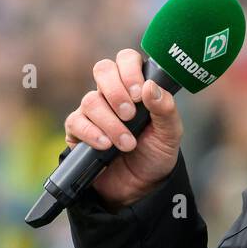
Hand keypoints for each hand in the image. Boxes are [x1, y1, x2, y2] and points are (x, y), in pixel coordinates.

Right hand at [64, 49, 182, 208]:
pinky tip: (106, 145)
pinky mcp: (79, 131)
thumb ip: (165, 109)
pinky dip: (92, 133)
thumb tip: (150, 87)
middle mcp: (112, 94)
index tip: (139, 93)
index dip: (130, 70)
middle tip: (131, 114)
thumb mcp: (170, 133)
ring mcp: (94, 111)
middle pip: (102, 70)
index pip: (126, 59)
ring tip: (127, 144)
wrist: (140, 187)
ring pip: (91, 100)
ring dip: (111, 123)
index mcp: (136, 86)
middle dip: (116, 91)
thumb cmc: (156, 154)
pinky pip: (76, 122)